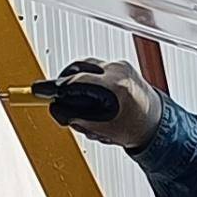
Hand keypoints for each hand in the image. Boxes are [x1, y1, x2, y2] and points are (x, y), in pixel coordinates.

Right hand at [39, 57, 162, 148]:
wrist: (158, 125)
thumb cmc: (135, 129)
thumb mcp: (102, 130)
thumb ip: (76, 118)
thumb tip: (56, 108)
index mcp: (116, 87)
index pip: (76, 82)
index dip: (54, 88)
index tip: (38, 90)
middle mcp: (119, 71)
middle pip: (78, 69)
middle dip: (66, 86)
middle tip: (60, 102)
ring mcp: (122, 66)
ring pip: (86, 68)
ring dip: (78, 85)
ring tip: (86, 109)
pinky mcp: (122, 66)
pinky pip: (97, 70)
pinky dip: (90, 84)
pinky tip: (95, 102)